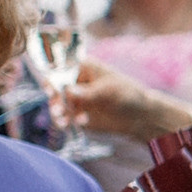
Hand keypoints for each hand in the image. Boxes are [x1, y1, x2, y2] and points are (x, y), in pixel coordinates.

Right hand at [56, 59, 191, 139]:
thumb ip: (89, 93)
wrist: (139, 116)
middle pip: (54, 87)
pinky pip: (63, 117)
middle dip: (54, 99)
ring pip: (57, 104)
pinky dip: (64, 122)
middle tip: (58, 110)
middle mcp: (74, 81)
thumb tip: (68, 91)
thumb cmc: (128, 95)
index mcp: (83, 67)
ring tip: (65, 122)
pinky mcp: (75, 113)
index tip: (52, 89)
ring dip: (58, 113)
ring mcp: (73, 98)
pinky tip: (75, 125)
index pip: (60, 68)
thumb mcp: (109, 91)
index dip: (53, 77)